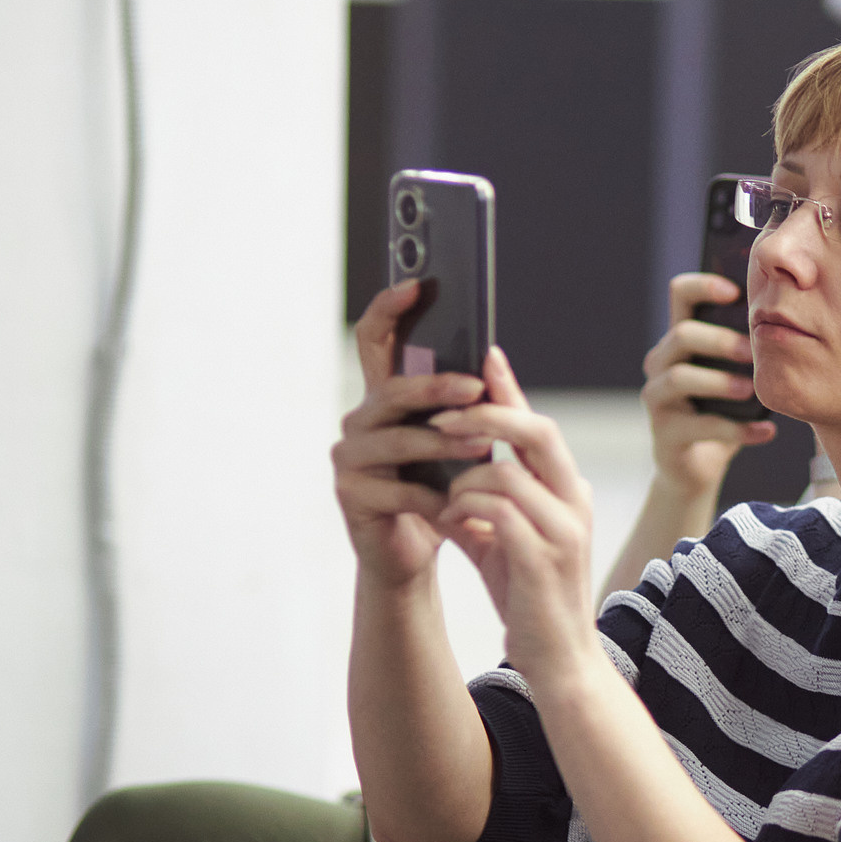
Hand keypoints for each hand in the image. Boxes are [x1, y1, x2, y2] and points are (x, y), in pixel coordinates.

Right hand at [333, 281, 491, 587]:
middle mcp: (358, 421)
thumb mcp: (452, 444)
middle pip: (392, 390)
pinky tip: (456, 504)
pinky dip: (431, 497)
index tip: (416, 286)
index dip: (389, 309)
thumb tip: (491, 360)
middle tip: (475, 390)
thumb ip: (461, 406)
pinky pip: (395, 488)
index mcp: (382, 399)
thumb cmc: (434, 493)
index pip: (374, 340)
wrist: (409, 555)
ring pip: (396, 440)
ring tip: (481, 450)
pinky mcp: (349, 494)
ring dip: (442, 445)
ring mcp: (348, 457)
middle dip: (436, 389)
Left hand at [431, 348, 602, 682]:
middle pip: (537, 431)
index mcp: (567, 491)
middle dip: (486, 415)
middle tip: (442, 416)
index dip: (510, 388)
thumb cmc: (530, 600)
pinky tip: (447, 524)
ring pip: (504, 472)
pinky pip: (496, 513)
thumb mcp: (503, 542)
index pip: (539, 426)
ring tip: (442, 503)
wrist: (560, 663)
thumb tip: (442, 477)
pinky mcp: (543, 558)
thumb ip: (479, 506)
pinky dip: (463, 512)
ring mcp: (563, 529)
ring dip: (461, 481)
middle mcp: (573, 501)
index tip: (482, 354)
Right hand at [642, 273, 779, 494]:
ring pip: (679, 378)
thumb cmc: (722, 412)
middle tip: (751, 350)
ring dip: (719, 382)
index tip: (735, 291)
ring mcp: (657, 399)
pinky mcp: (664, 434)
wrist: (696, 469)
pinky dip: (737, 430)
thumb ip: (749, 352)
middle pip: (681, 335)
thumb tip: (791, 326)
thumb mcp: (736, 377)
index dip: (703, 285)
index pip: (680, 295)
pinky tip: (767, 432)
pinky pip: (700, 427)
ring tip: (751, 390)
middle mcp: (660, 363)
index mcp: (679, 340)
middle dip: (719, 340)